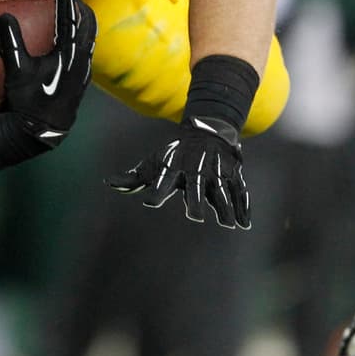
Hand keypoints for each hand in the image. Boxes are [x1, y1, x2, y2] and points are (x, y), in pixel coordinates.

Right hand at [0, 0, 96, 146]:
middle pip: (87, 24)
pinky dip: (79, 37)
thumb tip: (4, 16)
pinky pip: (85, 50)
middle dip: (79, 7)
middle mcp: (82, 60)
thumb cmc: (29, 101)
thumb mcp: (16, 70)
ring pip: (89, 38)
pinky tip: (68, 40)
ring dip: (81, 22)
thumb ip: (11, 41)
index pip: (70, 17)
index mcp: (69, 54)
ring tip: (71, 13)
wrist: (42, 132)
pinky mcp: (82, 80)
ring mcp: (85, 71)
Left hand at [105, 115, 250, 228]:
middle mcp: (195, 168)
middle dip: (196, 200)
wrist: (206, 131)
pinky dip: (243, 206)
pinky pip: (240, 190)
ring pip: (221, 189)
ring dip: (225, 206)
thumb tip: (109, 182)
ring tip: (227, 224)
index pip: (163, 180)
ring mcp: (216, 170)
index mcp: (174, 167)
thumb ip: (133, 178)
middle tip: (195, 218)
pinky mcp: (234, 173)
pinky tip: (245, 224)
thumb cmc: (174, 155)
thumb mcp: (154, 163)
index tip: (149, 202)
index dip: (156, 191)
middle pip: (195, 185)